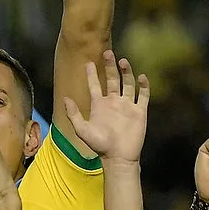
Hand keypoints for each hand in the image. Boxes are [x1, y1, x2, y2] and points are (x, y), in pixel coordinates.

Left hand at [61, 51, 149, 167]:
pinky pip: (143, 95)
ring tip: (123, 61)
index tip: (88, 62)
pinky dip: (143, 86)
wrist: (118, 157)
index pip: (95, 85)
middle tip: (107, 52)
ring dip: (126, 72)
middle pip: (112, 80)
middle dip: (109, 67)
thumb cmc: (100, 145)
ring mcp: (127, 106)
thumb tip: (65, 98)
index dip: (91, 74)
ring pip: (128, 84)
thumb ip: (74, 114)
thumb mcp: (82, 129)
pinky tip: (141, 76)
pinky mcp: (139, 111)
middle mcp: (113, 103)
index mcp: (99, 105)